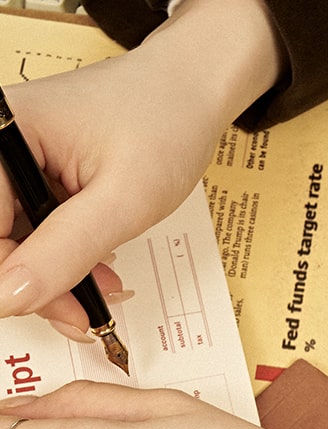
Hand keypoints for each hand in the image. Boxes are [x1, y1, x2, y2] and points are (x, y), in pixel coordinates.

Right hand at [0, 0, 284, 334]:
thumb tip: (8, 299)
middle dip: (35, 285)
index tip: (50, 313)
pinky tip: (97, 273)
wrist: (191, 95)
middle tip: (82, 316)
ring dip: (54, 278)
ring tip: (101, 294)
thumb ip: (64, 252)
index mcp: (0, 134)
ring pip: (13, 240)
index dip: (8, 278)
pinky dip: (64, 260)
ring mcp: (14, 160)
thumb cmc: (165, 127)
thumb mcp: (122, 202)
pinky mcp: (35, 174)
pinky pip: (34, 230)